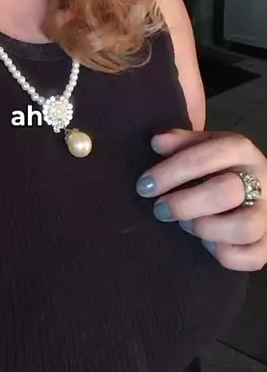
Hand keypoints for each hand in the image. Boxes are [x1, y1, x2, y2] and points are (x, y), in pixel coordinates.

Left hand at [136, 129, 266, 270]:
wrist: (258, 186)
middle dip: (185, 204)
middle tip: (160, 210)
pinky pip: (253, 257)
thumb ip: (181, 143)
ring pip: (244, 227)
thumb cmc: (221, 165)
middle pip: (225, 192)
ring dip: (206, 229)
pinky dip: (226, 255)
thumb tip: (156, 143)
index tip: (144, 186)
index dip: (171, 172)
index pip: (205, 157)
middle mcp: (261, 179)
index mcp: (241, 150)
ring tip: (185, 224)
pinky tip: (207, 244)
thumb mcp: (204, 145)